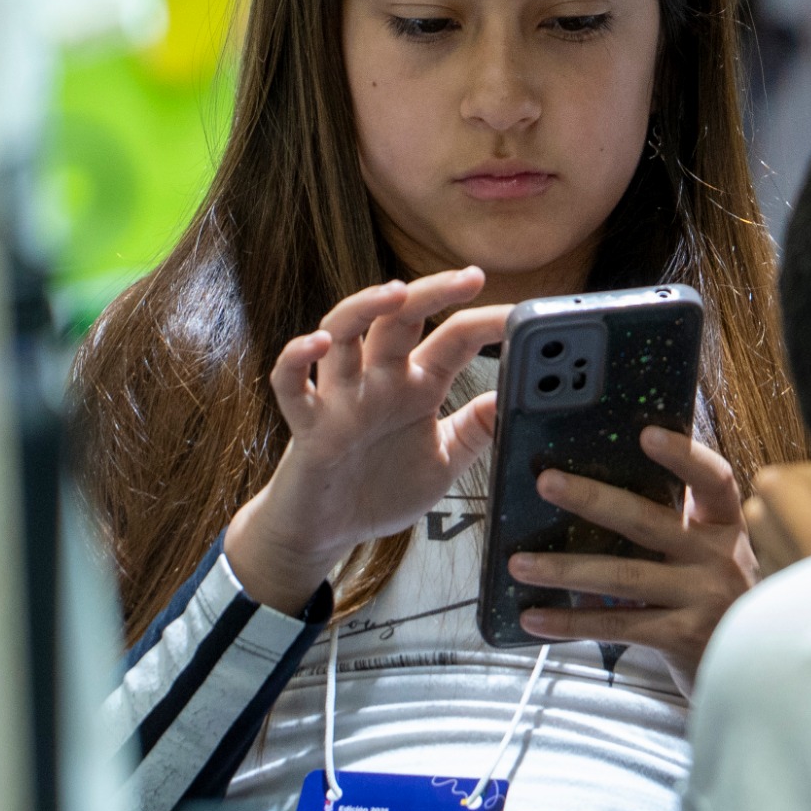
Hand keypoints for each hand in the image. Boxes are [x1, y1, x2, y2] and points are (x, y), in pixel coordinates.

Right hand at [225, 269, 507, 614]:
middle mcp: (378, 380)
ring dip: (365, 306)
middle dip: (432, 291)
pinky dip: (296, 358)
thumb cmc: (380, 490)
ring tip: (396, 292)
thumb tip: (515, 398)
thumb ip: (475, 431)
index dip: (485, 322)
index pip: (454, 339)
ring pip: (343, 332)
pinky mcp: (306, 425)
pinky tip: (316, 345)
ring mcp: (340, 398)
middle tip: (470, 278)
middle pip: (399, 317)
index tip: (520, 314)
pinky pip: (291, 384)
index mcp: (416, 386)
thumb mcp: (443, 462)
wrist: (327, 532)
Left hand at [505, 427, 755, 684]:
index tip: (646, 433)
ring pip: (622, 576)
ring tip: (519, 563)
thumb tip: (600, 490)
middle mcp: (718, 557)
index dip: (683, 454)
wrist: (749, 661)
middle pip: (647, 521)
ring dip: (564, 569)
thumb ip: (674, 523)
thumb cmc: (715, 596)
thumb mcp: (709, 552)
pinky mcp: (681, 637)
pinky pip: (617, 624)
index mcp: (724, 525)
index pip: (713, 479)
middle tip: (547, 482)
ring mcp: (701, 598)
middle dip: (591, 499)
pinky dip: (570, 621)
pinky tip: (534, 617)